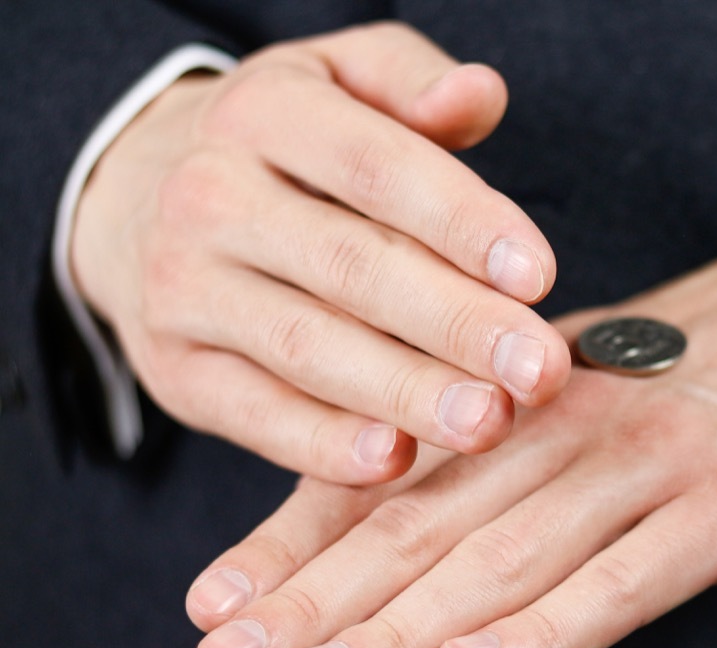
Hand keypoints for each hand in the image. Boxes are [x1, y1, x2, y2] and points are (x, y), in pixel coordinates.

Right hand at [72, 23, 570, 482]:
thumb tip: (479, 94)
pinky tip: (395, 460)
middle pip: (351, 267)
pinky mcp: (177, 372)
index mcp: (264, 113)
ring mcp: (182, 290)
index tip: (539, 276)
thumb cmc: (287, 148)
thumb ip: (413, 83)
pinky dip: (323, 444)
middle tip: (539, 369)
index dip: (462, 224)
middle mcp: (210, 197)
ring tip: (489, 421)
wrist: (140, 202)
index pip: (377, 168)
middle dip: (457, 324)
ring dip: (406, 392)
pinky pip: (254, 414)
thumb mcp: (340, 80)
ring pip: (307, 348)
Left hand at [186, 193, 716, 647]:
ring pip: (504, 556)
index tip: (210, 605)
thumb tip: (407, 536)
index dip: (293, 543)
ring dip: (402, 625)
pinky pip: (627, 578)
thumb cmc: (702, 373)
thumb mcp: (583, 393)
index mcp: (519, 403)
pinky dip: (549, 626)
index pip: (387, 477)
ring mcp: (645, 469)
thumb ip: (502, 456)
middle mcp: (563, 429)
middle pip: (422, 524)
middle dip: (314, 599)